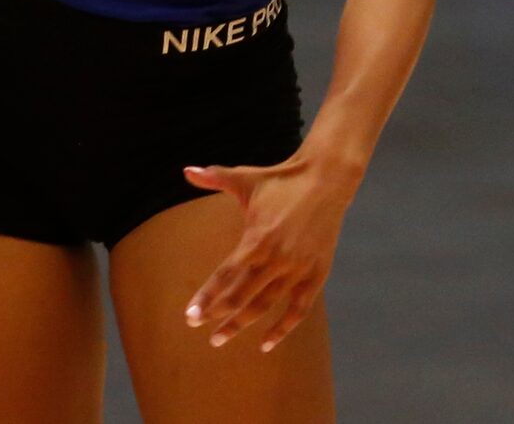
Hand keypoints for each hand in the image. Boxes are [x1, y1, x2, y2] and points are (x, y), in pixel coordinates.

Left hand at [182, 150, 357, 352]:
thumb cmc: (282, 179)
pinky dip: (283, 329)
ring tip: (221, 338)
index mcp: (256, 238)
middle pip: (242, 296)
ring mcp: (297, 268)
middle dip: (219, 316)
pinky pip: (298, 309)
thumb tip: (186, 170)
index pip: (225, 275)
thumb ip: (215, 177)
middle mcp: (275, 258)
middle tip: (201, 330)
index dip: (207, 297)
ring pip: (266, 306)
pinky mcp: (316, 273)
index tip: (190, 316)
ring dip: (243, 324)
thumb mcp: (247, 178)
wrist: (327, 178)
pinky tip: (266, 344)